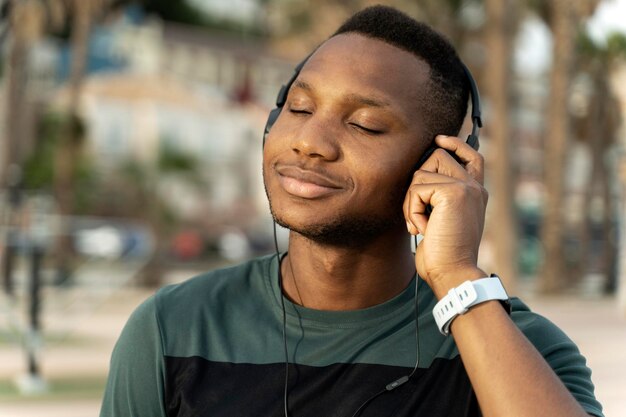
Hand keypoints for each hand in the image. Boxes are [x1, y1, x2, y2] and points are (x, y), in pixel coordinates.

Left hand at [403, 135, 488, 295]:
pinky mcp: (453, 193)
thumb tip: (421, 177)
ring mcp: (466, 187)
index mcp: (476, 193)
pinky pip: (417, 189)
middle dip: (417, 182)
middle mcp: (474, 187)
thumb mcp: (443, 220)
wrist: (453, 273)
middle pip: (437, 156)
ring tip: (422, 224)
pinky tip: (424, 229)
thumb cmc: (443, 253)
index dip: (454, 144)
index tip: (439, 140)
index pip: (471, 156)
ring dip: (411, 201)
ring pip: (421, 173)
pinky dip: (412, 211)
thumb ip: (440, 198)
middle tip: (419, 212)